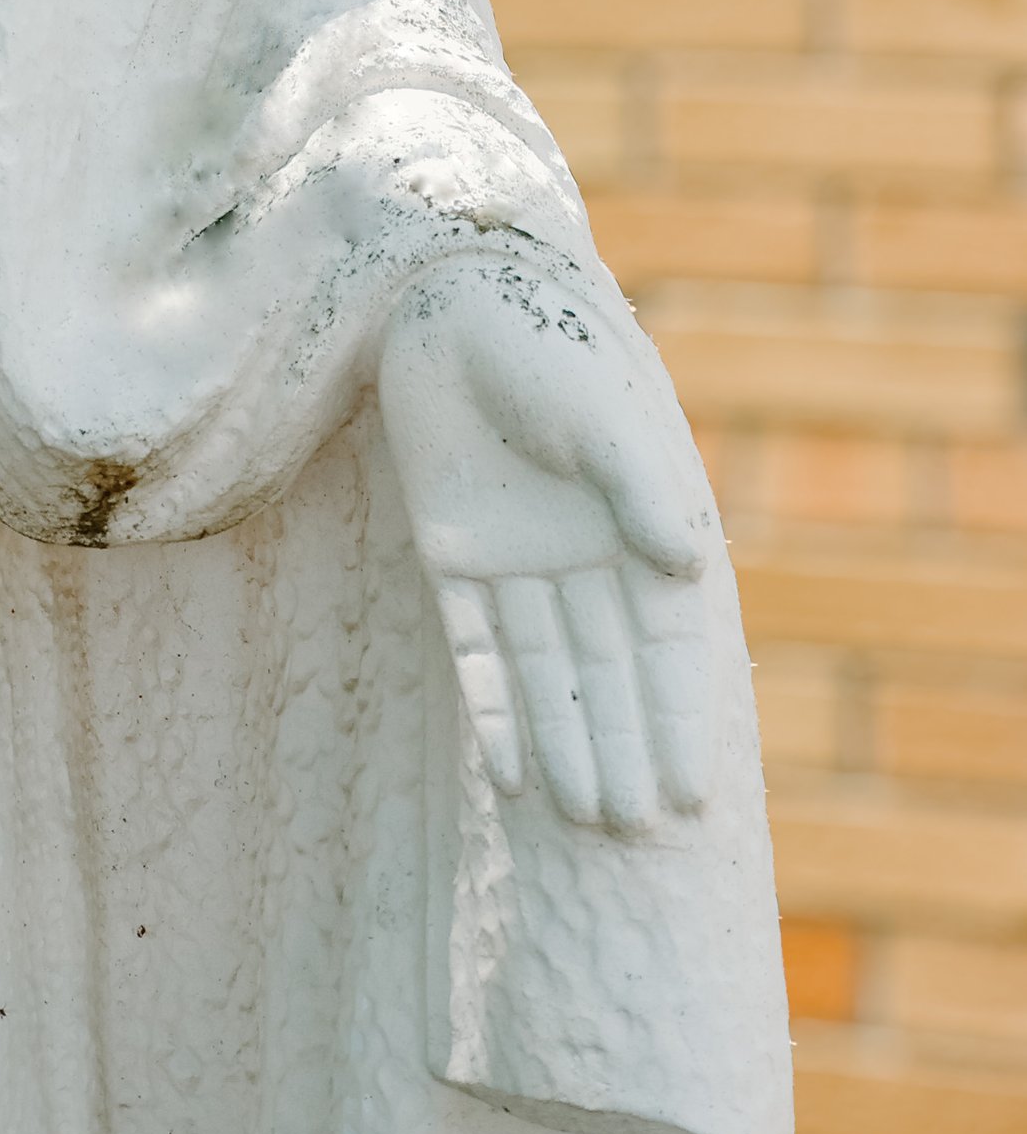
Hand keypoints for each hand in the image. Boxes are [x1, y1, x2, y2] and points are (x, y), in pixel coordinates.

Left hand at [378, 253, 714, 835]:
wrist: (442, 300)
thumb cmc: (540, 345)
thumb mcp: (598, 414)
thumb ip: (638, 488)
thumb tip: (688, 568)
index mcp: (632, 524)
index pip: (664, 643)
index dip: (678, 716)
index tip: (692, 793)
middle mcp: (579, 554)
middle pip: (606, 671)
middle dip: (622, 747)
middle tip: (634, 833)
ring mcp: (515, 558)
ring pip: (547, 670)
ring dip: (565, 740)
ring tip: (586, 820)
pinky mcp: (451, 555)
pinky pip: (476, 648)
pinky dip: (494, 709)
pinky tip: (512, 776)